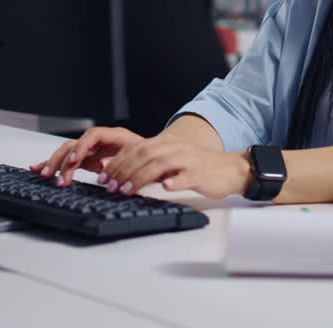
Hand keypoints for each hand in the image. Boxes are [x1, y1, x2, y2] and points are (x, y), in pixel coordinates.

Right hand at [31, 126, 144, 186]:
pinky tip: (39, 169)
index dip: (83, 145)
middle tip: (55, 175)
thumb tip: (106, 167)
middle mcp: (101, 142)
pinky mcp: (88, 160)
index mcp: (115, 137)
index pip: (94, 135)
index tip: (76, 158)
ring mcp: (93, 150)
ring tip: (45, 175)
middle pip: (76, 144)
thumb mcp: (145, 162)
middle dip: (63, 159)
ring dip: (55, 163)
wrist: (155, 158)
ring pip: (68, 152)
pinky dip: (54, 164)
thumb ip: (128, 164)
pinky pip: (68, 161)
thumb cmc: (152, 159)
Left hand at [95, 135, 250, 198]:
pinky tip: (165, 187)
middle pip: (143, 154)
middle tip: (110, 186)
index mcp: (165, 143)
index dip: (117, 162)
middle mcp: (174, 147)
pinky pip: (186, 175)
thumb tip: (121, 175)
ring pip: (160, 164)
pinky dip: (174, 180)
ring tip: (127, 190)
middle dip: (123, 170)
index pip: (135, 148)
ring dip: (140, 177)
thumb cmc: (197, 168)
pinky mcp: (200, 173)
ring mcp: (188, 159)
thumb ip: (149, 166)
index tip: (103, 177)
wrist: (229, 169)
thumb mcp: (170, 163)